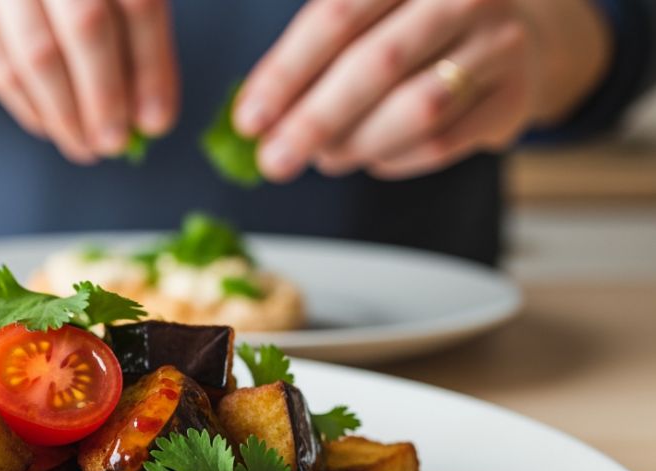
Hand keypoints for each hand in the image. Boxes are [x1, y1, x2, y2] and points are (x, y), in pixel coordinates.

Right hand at [0, 0, 179, 163]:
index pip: (137, 3)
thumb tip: (152, 116)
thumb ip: (129, 43)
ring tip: (84, 146)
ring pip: (39, 53)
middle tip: (114, 142)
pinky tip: (50, 127)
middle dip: (106, 95)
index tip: (156, 119)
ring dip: (66, 112)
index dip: (151, 65)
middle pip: (87, 25)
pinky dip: (30, 106)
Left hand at [234, 0, 608, 181]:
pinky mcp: (514, 96)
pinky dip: (393, 157)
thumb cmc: (409, 28)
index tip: (249, 120)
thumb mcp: (362, 19)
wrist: (510, 34)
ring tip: (323, 157)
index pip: (336, 16)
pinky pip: (442, 142)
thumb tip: (259, 120)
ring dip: (355, 143)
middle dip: (315, 120)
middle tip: (274, 160)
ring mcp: (498, 42)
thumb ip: (312, 56)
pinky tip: (371, 156)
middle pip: (376, 64)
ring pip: (416, 108)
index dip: (286, 72)